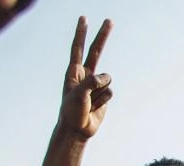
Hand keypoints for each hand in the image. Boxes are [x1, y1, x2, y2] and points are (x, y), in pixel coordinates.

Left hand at [60, 17, 112, 140]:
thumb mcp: (78, 94)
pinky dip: (104, 100)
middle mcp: (86, 75)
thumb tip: (107, 77)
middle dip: (103, 36)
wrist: (77, 129)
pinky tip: (95, 107)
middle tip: (110, 20)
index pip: (78, 48)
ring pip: (107, 80)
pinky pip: (110, 92)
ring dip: (100, 92)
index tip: (83, 19)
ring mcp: (96, 84)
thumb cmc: (72, 111)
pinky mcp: (105, 95)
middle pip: (96, 51)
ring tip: (90, 103)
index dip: (81, 33)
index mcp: (74, 72)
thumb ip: (91, 81)